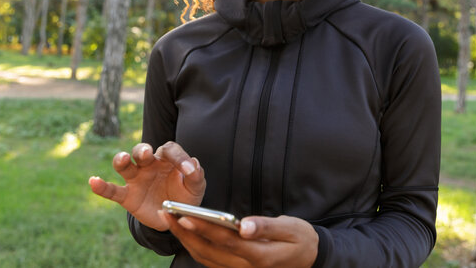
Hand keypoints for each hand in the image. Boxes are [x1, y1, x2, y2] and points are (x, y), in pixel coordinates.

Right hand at [88, 141, 205, 230]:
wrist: (174, 217)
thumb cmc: (185, 196)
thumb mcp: (196, 187)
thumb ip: (196, 176)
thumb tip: (193, 164)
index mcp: (167, 159)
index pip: (170, 150)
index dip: (179, 157)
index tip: (188, 170)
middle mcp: (149, 165)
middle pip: (141, 150)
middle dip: (142, 150)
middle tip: (146, 154)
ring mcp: (136, 179)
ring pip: (124, 165)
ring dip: (121, 160)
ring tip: (122, 159)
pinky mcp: (127, 196)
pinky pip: (112, 190)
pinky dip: (101, 186)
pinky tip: (93, 181)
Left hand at [160, 211, 318, 267]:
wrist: (310, 259)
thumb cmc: (300, 239)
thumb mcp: (291, 229)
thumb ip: (267, 227)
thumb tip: (244, 226)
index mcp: (259, 255)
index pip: (225, 241)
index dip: (203, 228)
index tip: (184, 216)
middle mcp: (245, 267)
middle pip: (208, 251)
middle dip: (185, 232)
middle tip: (166, 213)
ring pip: (205, 257)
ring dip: (185, 240)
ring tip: (170, 219)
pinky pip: (210, 260)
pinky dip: (194, 247)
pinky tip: (184, 232)